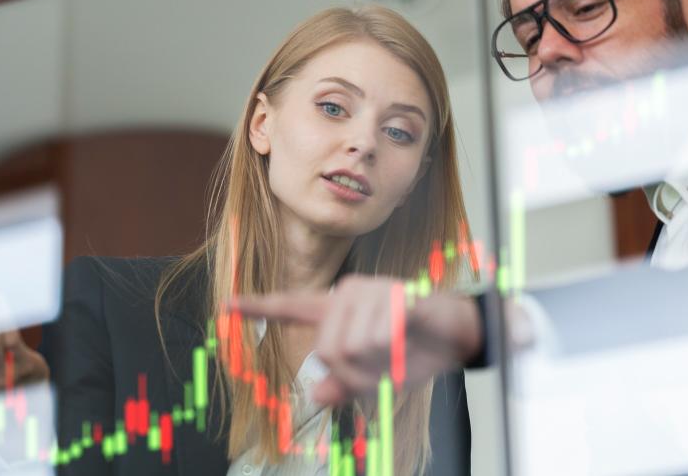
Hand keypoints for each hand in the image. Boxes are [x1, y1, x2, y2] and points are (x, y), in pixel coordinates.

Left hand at [232, 274, 482, 404]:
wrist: (459, 332)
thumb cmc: (414, 348)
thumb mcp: (375, 376)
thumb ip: (344, 384)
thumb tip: (316, 395)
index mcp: (338, 310)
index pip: (291, 306)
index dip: (259, 307)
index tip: (228, 304)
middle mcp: (348, 294)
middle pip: (327, 351)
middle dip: (355, 373)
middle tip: (383, 364)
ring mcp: (372, 292)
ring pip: (352, 349)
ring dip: (379, 363)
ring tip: (400, 349)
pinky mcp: (396, 296)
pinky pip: (379, 339)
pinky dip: (395, 351)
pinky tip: (409, 339)